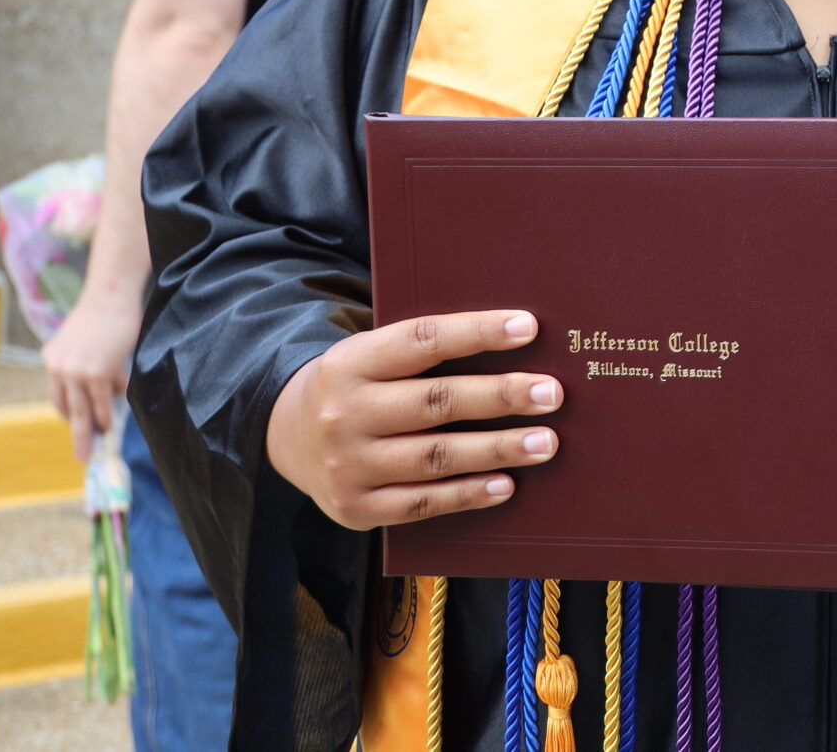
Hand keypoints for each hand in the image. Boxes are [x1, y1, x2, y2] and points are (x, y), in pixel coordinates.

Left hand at [42, 287, 143, 460]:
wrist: (110, 296)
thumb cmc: (103, 314)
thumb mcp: (82, 341)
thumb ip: (84, 363)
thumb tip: (102, 388)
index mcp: (51, 359)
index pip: (58, 395)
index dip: (69, 413)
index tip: (78, 424)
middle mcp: (59, 368)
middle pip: (68, 410)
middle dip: (77, 434)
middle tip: (81, 454)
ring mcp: (76, 371)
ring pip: (85, 409)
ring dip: (94, 428)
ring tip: (101, 441)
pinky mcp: (97, 371)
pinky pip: (104, 400)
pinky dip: (109, 412)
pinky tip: (113, 422)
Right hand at [265, 309, 560, 529]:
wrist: (285, 436)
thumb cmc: (357, 386)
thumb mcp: (372, 355)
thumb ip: (427, 352)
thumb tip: (515, 341)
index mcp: (352, 363)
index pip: (422, 341)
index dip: (476, 332)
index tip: (529, 327)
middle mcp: (344, 414)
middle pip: (436, 402)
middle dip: (501, 396)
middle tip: (552, 392)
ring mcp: (348, 465)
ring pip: (436, 457)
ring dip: (498, 450)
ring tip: (546, 442)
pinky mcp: (355, 508)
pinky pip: (421, 503)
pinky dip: (467, 494)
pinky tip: (506, 485)